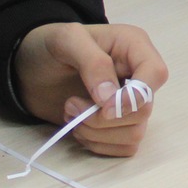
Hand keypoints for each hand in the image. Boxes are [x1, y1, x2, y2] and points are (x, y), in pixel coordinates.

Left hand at [13, 22, 168, 157]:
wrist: (31, 68)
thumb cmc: (49, 46)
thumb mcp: (66, 40)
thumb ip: (93, 63)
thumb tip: (110, 99)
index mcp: (134, 47)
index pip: (156, 74)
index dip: (134, 96)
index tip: (102, 107)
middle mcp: (138, 76)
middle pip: (144, 110)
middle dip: (103, 118)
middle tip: (71, 105)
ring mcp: (130, 103)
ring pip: (134, 134)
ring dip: (97, 133)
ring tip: (70, 114)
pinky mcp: (119, 125)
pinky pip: (123, 148)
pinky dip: (98, 144)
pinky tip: (79, 128)